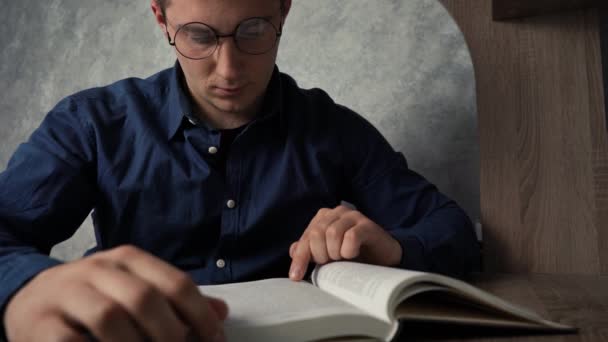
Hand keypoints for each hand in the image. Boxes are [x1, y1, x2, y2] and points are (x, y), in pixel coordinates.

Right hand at [3, 245, 227, 341]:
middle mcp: (99, 269)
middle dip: (171, 333)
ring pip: (110, 318)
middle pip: (145, 298)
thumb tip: (221, 312)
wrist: (31, 298)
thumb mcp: (135, 289)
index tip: (216, 341)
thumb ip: (176, 301)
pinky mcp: (42, 322)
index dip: (200, 315)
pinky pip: (71, 341)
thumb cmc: (94, 297)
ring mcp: (68, 293)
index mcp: (129, 259)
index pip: (175, 283)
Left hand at [289, 205, 402, 280]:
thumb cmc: (354, 255)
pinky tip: (353, 255)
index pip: (306, 237)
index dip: (300, 258)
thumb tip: (292, 251)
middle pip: (316, 233)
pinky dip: (348, 251)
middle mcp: (336, 212)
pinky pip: (350, 237)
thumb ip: (310, 251)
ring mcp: (352, 216)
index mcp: (323, 217)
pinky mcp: (366, 224)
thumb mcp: (329, 254)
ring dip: (335, 253)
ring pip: (332, 234)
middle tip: (330, 263)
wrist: (383, 257)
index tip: (295, 277)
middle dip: (320, 254)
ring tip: (342, 259)